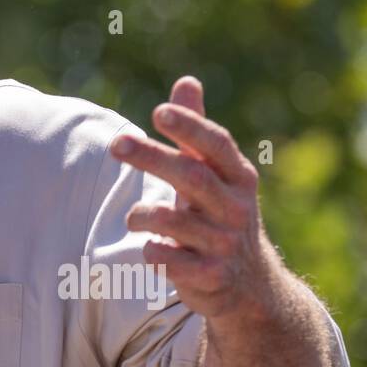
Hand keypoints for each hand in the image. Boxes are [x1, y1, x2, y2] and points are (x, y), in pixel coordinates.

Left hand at [108, 75, 280, 322]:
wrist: (250, 286)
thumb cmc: (219, 214)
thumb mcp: (213, 174)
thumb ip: (196, 132)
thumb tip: (186, 81)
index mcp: (238, 177)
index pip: (216, 145)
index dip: (190, 127)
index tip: (159, 111)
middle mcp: (237, 208)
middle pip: (193, 177)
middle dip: (153, 158)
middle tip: (116, 143)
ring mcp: (226, 244)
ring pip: (178, 222)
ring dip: (144, 215)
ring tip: (132, 218)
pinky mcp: (213, 277)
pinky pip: (176, 262)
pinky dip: (157, 253)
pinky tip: (152, 251)